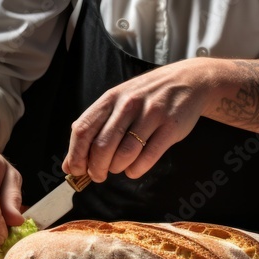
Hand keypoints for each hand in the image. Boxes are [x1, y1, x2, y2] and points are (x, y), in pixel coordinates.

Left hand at [62, 58, 212, 181]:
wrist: (189, 82)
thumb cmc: (147, 97)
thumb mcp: (118, 103)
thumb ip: (94, 129)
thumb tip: (69, 165)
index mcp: (111, 98)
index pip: (83, 129)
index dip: (76, 155)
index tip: (77, 170)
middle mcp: (129, 104)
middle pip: (102, 145)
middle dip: (96, 168)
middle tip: (99, 176)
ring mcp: (151, 114)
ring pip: (125, 154)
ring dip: (117, 168)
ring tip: (118, 168)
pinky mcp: (171, 127)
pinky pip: (148, 157)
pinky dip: (136, 170)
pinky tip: (134, 169)